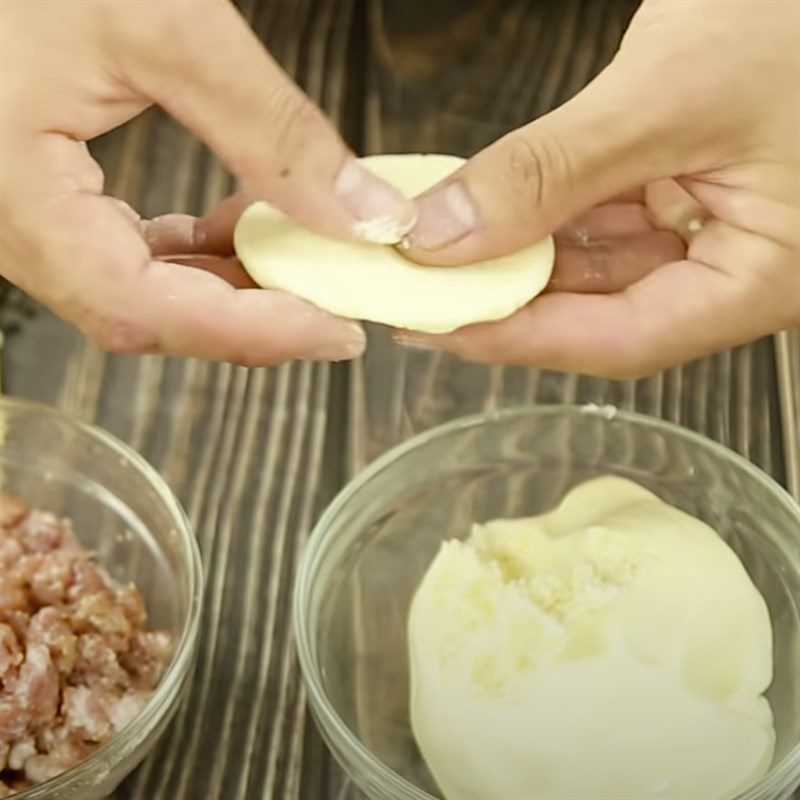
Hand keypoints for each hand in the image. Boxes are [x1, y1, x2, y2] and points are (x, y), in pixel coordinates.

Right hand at [0, 0, 414, 363]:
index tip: (332, 332)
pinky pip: (124, 255)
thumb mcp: (163, 27)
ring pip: (139, 292)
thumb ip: (269, 127)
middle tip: (332, 306)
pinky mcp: (41, 196)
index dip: (249, 332)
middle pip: (145, 315)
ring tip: (296, 261)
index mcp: (13, 196)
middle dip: (251, 318)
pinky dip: (193, 255)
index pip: (140, 308)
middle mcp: (7, 223)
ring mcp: (21, 215)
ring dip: (227, 286)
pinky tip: (237, 229)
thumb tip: (359, 208)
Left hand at [398, 0, 799, 377]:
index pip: (623, 340)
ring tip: (443, 249)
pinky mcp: (683, 192)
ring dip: (518, 256)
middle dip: (508, 298)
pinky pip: (603, 220)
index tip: (439, 325)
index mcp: (761, 277)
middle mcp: (734, 267)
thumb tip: (446, 231)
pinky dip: (546, 215)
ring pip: (595, 267)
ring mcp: (708, 230)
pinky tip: (492, 209)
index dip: (521, 339)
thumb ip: (551, 170)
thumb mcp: (669, 93)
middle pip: (601, 312)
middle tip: (424, 291)